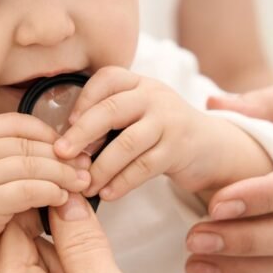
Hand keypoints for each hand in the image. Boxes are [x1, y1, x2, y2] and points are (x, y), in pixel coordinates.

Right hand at [0, 113, 91, 235]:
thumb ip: (4, 160)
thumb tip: (59, 151)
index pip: (16, 123)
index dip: (47, 133)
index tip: (67, 148)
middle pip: (28, 143)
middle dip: (63, 155)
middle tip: (85, 166)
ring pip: (33, 164)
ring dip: (63, 174)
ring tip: (80, 184)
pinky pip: (30, 189)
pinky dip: (52, 192)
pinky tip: (61, 199)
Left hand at [54, 67, 264, 199]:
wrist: (212, 147)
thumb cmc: (161, 132)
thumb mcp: (137, 114)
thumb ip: (108, 119)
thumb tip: (64, 143)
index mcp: (138, 83)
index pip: (107, 78)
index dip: (83, 99)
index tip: (66, 124)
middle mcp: (154, 96)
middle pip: (111, 109)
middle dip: (82, 133)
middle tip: (60, 154)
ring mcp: (169, 121)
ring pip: (127, 142)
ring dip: (100, 166)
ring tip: (83, 184)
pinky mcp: (180, 149)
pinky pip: (145, 166)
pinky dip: (122, 182)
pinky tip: (108, 193)